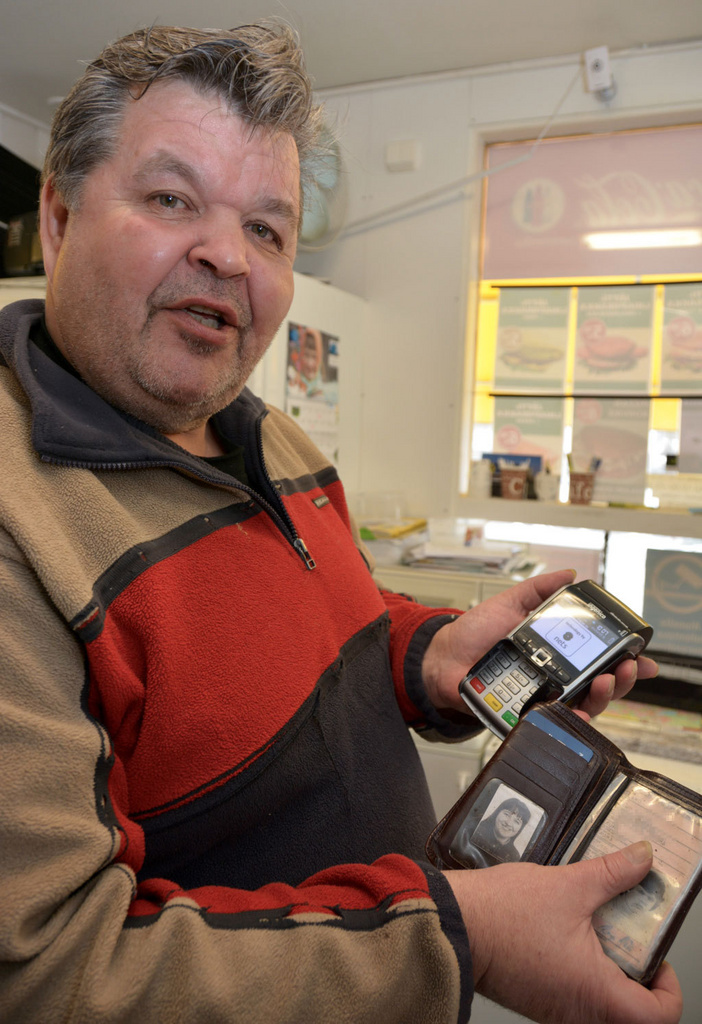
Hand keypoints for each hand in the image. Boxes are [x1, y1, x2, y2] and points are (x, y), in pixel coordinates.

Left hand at [421, 569, 656, 715]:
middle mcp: (557, 680)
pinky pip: (553, 724)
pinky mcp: (526, 717)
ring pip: (585, 707)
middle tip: (625, 667)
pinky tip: (578, 713)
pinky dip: (569, 722)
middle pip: (602, 686)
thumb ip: (539, 589)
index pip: (601, 659)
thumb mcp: (510, 603)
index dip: (626, 661)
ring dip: (603, 697)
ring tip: (605, 681)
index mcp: (559, 654)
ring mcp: (543, 700)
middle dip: (622, 679)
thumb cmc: (475, 633)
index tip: (643, 657)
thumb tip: (571, 574)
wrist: (441, 658)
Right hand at [445, 842, 682, 1023]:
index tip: (660, 956)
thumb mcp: (568, 885)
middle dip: (637, 970)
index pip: (658, 1016)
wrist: (451, 922)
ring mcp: (554, 1009)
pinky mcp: (535, 998)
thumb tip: (642, 858)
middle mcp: (577, 1012)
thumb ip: (613, 873)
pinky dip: (581, 966)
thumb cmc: (502, 915)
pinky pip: (573, 992)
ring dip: (607, 966)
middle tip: (629, 933)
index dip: (669, 987)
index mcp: (596, 993)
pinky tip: (568, 927)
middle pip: (630, 1010)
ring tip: (597, 923)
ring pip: (600, 1001)